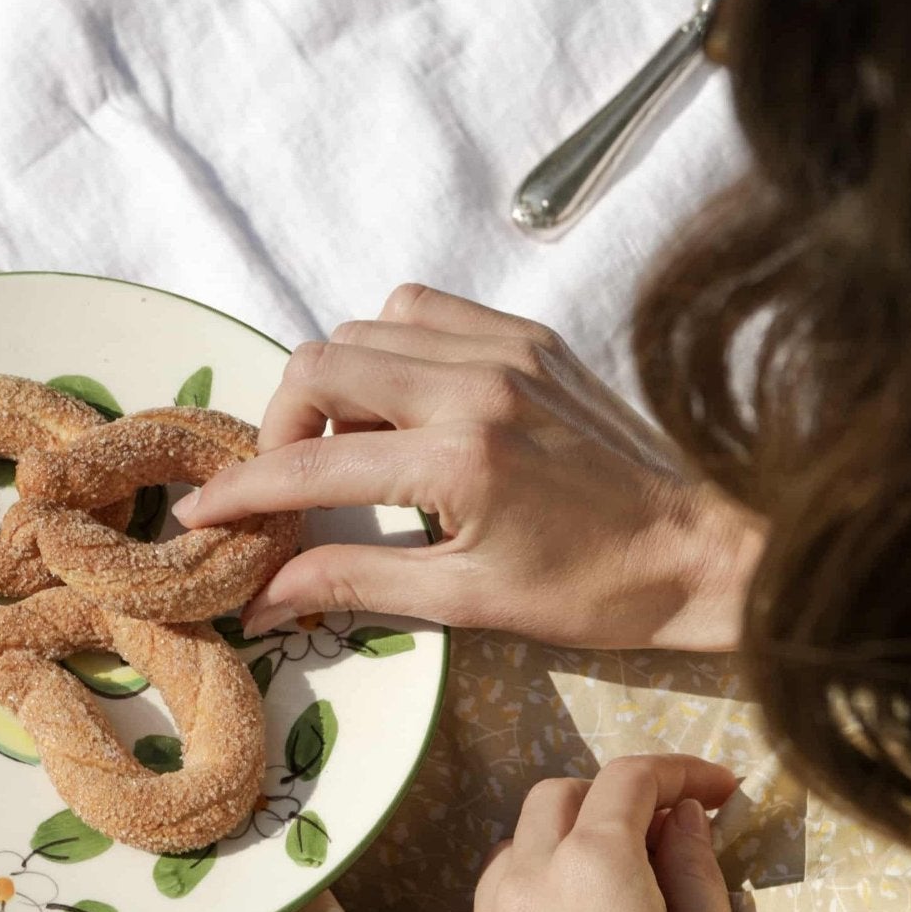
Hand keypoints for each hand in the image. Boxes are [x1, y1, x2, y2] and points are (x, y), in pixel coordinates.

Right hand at [171, 284, 762, 650]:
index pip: (311, 466)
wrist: (709, 549)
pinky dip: (388, 347)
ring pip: (364, 328)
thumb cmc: (595, 590)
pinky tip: (406, 405)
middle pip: (320, 365)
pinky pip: (421, 310)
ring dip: (336, 386)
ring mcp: (505, 348)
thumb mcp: (467, 602)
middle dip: (281, 425)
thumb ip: (353, 583)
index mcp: (460, 461)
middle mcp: (476, 385)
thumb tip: (261, 599)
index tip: (201, 513)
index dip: (242, 491)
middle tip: (291, 481)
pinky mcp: (529, 334)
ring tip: (358, 450)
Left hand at [455, 754, 748, 911]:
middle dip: (614, 796)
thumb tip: (682, 818)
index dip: (679, 771)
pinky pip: (498, 908)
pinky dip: (538, 895)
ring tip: (622, 880)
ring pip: (517, 849)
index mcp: (590, 865)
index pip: (628, 779)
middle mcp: (523, 883)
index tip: (722, 790)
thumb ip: (695, 870)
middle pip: (557, 797)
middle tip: (671, 828)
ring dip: (566, 841)